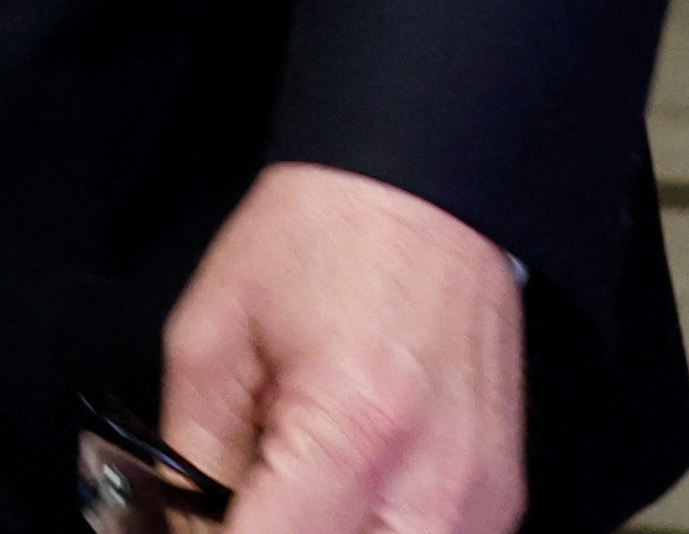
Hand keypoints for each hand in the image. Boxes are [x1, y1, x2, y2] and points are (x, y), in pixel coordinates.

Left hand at [160, 161, 521, 533]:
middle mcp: (428, 486)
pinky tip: (345, 493)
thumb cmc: (322, 239)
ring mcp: (476, 503)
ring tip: (295, 488)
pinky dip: (371, 529)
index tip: (202, 518)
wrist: (429, 188)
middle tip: (243, 499)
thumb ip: (189, 461)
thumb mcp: (212, 337)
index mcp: (350, 433)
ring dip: (325, 532)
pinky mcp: (498, 501)